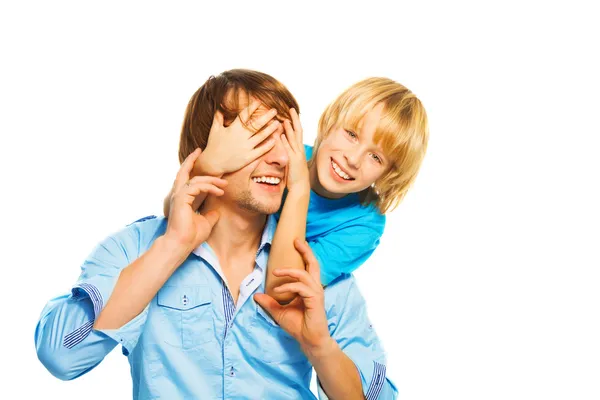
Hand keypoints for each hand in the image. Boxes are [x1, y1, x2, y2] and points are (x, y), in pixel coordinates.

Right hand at [165, 148, 227, 250]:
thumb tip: (216, 211)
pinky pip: (197, 186)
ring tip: (224, 183)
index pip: (188, 180)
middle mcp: (179, 195)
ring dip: (211, 180)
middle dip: (192, 160)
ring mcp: (178, 195)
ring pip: (196, 179)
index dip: (195, 169)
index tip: (203, 161)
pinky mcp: (181, 197)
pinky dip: (209, 187)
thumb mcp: (206, 222)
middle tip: (200, 151)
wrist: (182, 244)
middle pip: (184, 172)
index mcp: (183, 199)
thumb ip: (211, 214)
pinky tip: (219, 191)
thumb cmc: (191, 236)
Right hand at [202, 99, 283, 174]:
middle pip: (257, 124)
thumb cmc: (213, 145)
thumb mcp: (215, 129)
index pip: (245, 115)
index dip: (252, 107)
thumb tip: (220, 106)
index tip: (259, 102)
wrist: (213, 163)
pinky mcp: (248, 157)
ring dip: (270, 129)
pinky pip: (261, 150)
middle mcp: (241, 137)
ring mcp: (245, 147)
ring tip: (277, 123)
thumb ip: (218, 117)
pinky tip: (274, 140)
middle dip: (266, 116)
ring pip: (261, 136)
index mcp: (233, 128)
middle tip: (275, 110)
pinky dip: (268, 145)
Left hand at [254, 239, 332, 355]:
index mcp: (309, 288)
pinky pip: (300, 287)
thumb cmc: (298, 326)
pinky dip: (288, 286)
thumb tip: (256, 295)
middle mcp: (314, 288)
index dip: (303, 255)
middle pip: (314, 263)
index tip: (294, 244)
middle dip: (305, 250)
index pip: (308, 267)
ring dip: (289, 271)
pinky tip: (278, 291)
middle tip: (296, 240)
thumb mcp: (279, 312)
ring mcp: (316, 293)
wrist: (309, 341)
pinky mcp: (315, 299)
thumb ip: (269, 302)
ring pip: (304, 273)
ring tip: (276, 272)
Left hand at [281, 108, 308, 191]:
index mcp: (299, 149)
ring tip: (285, 119)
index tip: (291, 114)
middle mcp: (299, 149)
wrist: (300, 186)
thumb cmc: (295, 175)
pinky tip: (281, 134)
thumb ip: (288, 150)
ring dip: (289, 128)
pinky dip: (285, 141)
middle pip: (298, 131)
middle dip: (295, 120)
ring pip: (293, 138)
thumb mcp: (292, 160)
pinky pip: (288, 148)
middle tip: (291, 109)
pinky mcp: (293, 160)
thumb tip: (282, 140)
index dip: (295, 122)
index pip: (297, 132)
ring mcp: (297, 154)